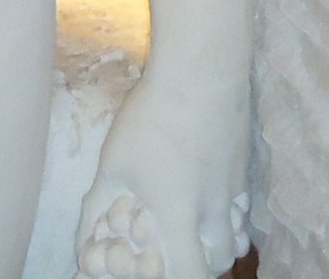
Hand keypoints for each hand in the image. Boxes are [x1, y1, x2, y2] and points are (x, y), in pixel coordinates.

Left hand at [76, 66, 252, 278]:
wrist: (203, 69)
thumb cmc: (152, 117)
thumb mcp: (114, 162)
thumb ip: (97, 206)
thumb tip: (84, 238)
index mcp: (181, 218)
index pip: (193, 276)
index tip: (165, 268)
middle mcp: (214, 209)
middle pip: (221, 258)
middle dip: (204, 261)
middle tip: (181, 246)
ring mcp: (235, 184)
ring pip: (236, 229)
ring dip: (220, 234)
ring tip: (197, 217)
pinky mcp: (244, 159)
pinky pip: (242, 199)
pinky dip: (230, 204)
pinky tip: (209, 179)